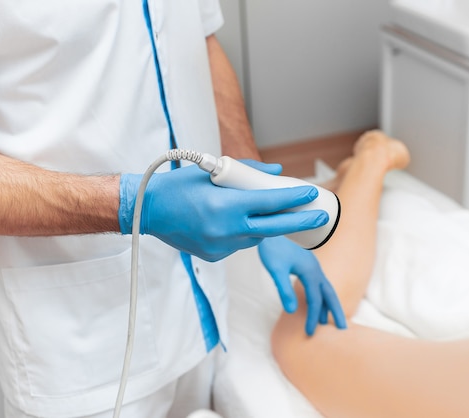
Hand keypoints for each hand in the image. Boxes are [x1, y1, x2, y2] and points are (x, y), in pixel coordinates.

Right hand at [118, 162, 328, 260]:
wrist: (148, 212)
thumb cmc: (178, 186)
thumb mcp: (210, 172)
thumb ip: (247, 172)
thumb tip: (276, 171)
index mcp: (226, 205)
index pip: (270, 202)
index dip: (294, 198)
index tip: (312, 193)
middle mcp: (226, 229)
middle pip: (274, 227)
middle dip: (300, 221)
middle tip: (320, 215)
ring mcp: (221, 246)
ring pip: (257, 237)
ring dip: (266, 225)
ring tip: (266, 211)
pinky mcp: (215, 256)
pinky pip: (240, 244)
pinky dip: (243, 233)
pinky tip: (232, 222)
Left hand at [258, 236, 346, 335]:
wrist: (270, 227)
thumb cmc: (271, 248)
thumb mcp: (275, 270)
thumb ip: (283, 289)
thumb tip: (291, 311)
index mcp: (310, 271)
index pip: (315, 300)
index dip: (313, 317)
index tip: (308, 333)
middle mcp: (315, 269)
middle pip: (330, 293)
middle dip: (336, 311)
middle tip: (343, 329)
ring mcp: (313, 265)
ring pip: (326, 288)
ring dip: (329, 304)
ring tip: (329, 321)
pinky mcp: (308, 264)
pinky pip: (319, 283)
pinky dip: (322, 295)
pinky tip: (316, 300)